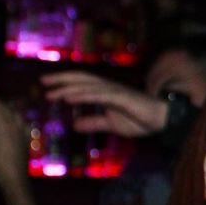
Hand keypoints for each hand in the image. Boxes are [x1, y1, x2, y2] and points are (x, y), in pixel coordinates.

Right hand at [0, 95, 27, 184]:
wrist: (13, 173)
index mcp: (0, 122)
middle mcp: (12, 122)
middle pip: (6, 107)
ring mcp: (22, 130)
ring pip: (17, 115)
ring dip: (10, 112)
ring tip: (4, 114)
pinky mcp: (27, 139)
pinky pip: (25, 126)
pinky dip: (20, 123)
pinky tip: (18, 126)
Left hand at [41, 71, 168, 136]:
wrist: (163, 119)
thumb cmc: (140, 119)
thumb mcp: (112, 124)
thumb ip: (94, 123)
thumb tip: (75, 125)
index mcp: (105, 93)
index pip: (81, 84)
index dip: (64, 83)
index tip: (47, 87)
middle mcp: (107, 88)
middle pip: (81, 79)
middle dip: (61, 80)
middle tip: (42, 82)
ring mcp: (114, 91)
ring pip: (87, 86)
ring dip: (68, 88)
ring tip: (52, 93)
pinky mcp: (121, 97)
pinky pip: (98, 95)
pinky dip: (83, 95)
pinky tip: (70, 98)